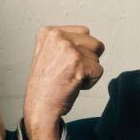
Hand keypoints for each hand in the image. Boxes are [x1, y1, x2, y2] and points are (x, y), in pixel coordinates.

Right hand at [23, 25, 104, 139]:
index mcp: (48, 32)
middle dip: (86, 60)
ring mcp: (68, 49)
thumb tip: (90, 39)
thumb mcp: (49, 53)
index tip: (62, 64)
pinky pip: (99, 71)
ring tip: (69, 78)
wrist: (40, 107)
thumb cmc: (46, 86)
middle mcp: (57, 37)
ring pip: (97, 57)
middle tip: (67, 72)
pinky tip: (73, 85)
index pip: (84, 32)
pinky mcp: (79, 64)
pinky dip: (90, 82)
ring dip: (88, 71)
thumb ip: (66, 42)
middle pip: (94, 43)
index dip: (79, 51)